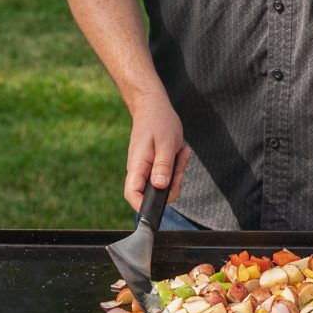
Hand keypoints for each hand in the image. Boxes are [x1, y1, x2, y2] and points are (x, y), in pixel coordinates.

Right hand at [124, 91, 191, 211]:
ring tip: (180, 153)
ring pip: (165, 186)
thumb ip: (163, 165)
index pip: (132, 195)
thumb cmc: (158, 121)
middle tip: (179, 164)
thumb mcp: (166, 143)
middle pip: (154, 194)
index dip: (143, 206)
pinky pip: (169, 176)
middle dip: (172, 185)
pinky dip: (178, 167)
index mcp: (137, 166)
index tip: (159, 205)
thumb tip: (160, 185)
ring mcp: (147, 170)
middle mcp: (140, 171)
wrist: (153, 106)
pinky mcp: (156, 167)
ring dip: (177, 174)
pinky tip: (181, 152)